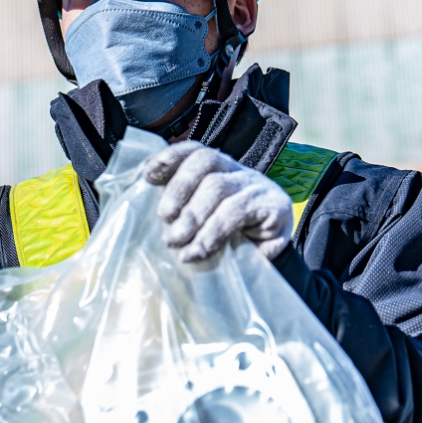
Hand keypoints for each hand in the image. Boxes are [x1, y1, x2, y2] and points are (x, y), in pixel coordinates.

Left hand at [144, 141, 292, 261]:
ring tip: (177, 242)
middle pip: (206, 161)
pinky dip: (213, 232)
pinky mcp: (275, 207)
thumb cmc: (229, 247)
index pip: (195, 151)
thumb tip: (146, 212)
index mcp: (220, 171)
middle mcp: (239, 172)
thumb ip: (182, 213)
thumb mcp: (202, 225)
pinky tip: (200, 250)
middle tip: (165, 220)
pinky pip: (237, 211)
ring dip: (192, 216)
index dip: (170, 158)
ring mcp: (259, 187)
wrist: (270, 271)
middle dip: (178, 189)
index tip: (149, 177)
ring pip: (219, 187)